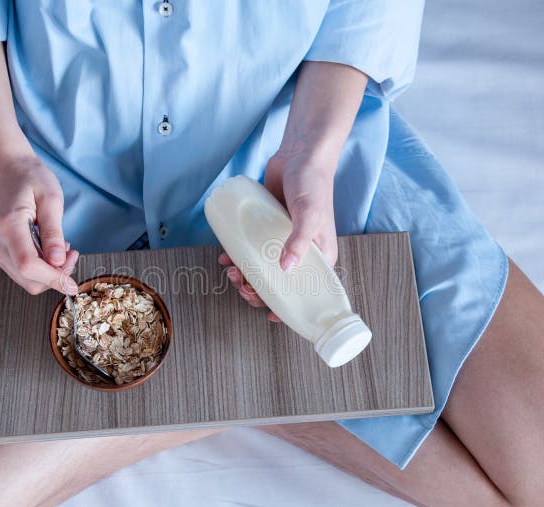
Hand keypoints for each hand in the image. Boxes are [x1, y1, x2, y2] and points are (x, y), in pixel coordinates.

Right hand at [0, 153, 79, 294]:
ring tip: (59, 247)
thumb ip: (54, 232)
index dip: (54, 278)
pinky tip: (46, 248)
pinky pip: (18, 270)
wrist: (2, 165)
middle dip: (54, 276)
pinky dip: (37, 267)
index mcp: (8, 226)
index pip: (29, 266)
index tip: (74, 281)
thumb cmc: (29, 176)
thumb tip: (58, 262)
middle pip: (27, 279)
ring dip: (47, 272)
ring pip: (23, 278)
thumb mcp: (50, 198)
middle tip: (71, 254)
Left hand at [220, 148, 338, 321]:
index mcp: (318, 258)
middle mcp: (300, 254)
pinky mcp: (265, 229)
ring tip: (231, 271)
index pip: (303, 293)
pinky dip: (237, 256)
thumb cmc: (313, 184)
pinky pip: (250, 249)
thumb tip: (286, 268)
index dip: (286, 307)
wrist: (299, 154)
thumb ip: (299, 240)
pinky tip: (225, 257)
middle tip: (241, 284)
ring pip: (261, 269)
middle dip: (256, 291)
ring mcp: (280, 242)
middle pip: (277, 284)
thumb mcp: (310, 214)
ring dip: (244, 277)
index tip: (268, 314)